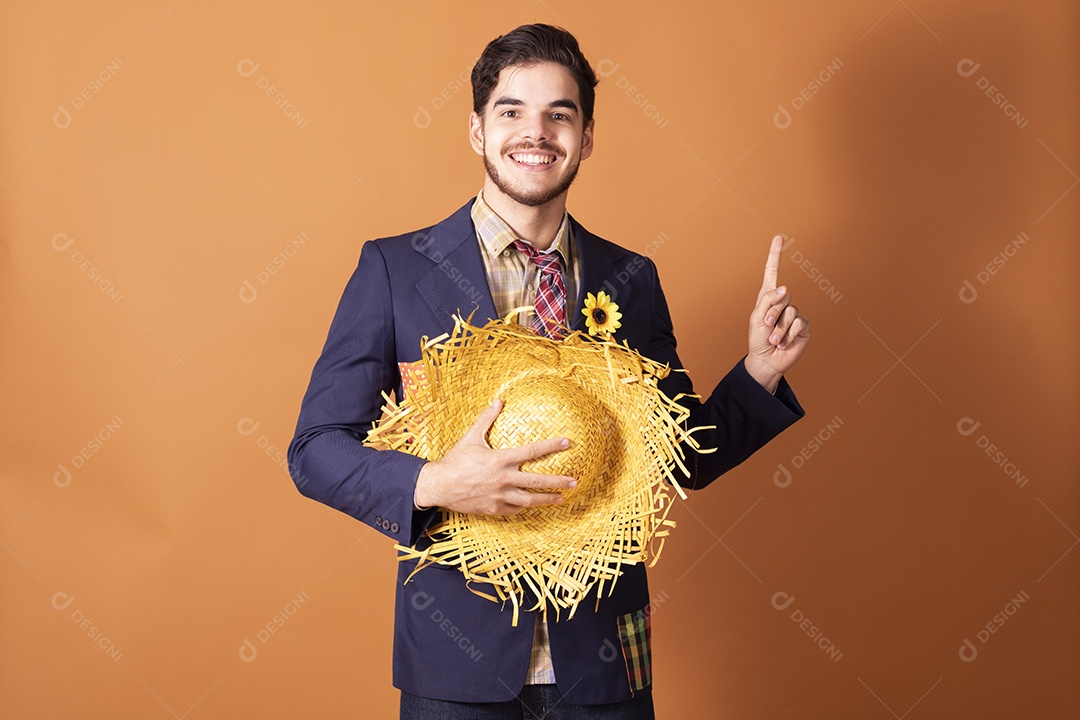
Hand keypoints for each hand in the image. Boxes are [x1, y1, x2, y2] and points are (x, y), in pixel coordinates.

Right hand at [413, 399, 576, 514]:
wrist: (438, 485)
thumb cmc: (455, 460)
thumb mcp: (471, 437)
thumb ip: (486, 419)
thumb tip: (498, 401)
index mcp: (501, 460)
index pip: (532, 451)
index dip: (551, 446)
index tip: (567, 442)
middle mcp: (504, 479)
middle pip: (538, 481)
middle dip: (558, 481)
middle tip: (574, 481)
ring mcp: (500, 496)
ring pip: (530, 500)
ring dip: (547, 499)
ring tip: (561, 498)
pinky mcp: (494, 509)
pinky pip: (514, 510)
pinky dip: (524, 507)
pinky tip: (532, 505)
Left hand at [745, 235, 809, 391]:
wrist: (767, 360)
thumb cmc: (758, 340)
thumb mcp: (756, 319)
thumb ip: (768, 301)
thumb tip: (786, 287)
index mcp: (768, 297)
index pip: (772, 272)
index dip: (775, 255)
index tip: (779, 237)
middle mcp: (783, 302)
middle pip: (781, 296)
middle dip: (771, 314)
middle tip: (765, 328)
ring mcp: (794, 313)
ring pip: (789, 312)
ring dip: (778, 328)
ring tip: (773, 339)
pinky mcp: (803, 326)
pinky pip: (798, 323)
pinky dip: (787, 334)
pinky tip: (783, 343)